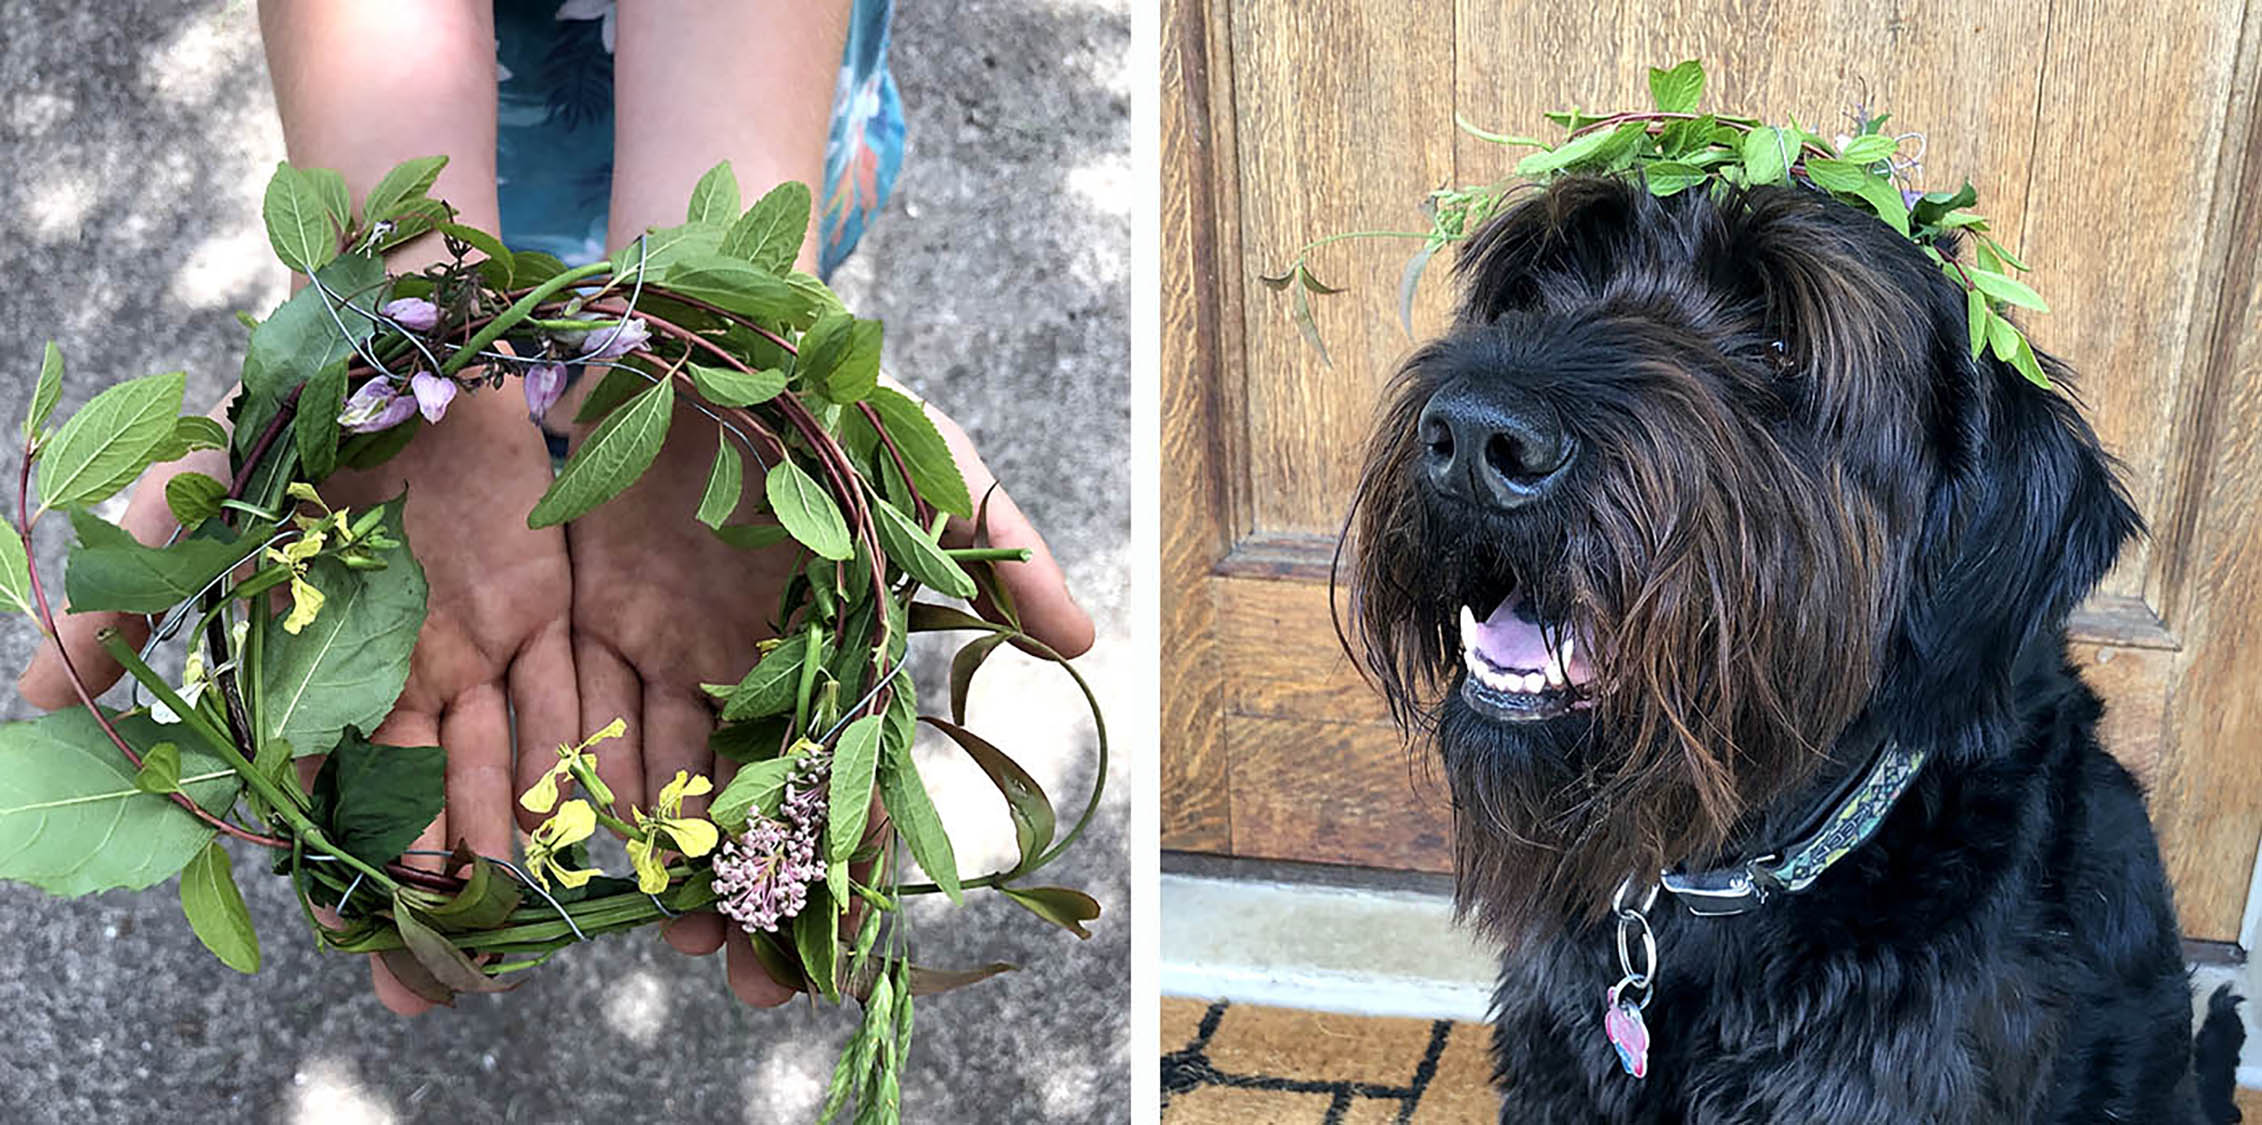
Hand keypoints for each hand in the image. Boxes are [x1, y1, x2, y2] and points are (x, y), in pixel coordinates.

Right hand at [20, 384, 577, 1017]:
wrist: (399, 333)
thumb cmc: (286, 422)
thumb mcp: (197, 510)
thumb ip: (129, 605)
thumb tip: (32, 700)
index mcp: (324, 672)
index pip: (337, 797)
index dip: (351, 876)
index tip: (370, 952)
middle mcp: (405, 673)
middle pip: (430, 801)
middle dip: (445, 889)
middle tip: (460, 980)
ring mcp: (482, 641)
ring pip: (510, 760)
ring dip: (524, 835)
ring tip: (541, 917)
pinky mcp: (551, 600)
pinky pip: (575, 688)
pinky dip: (589, 751)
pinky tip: (610, 820)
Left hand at [559, 386, 1090, 1005]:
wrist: (695, 311)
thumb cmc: (829, 391)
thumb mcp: (925, 457)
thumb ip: (1001, 545)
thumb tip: (1086, 642)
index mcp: (830, 655)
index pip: (843, 783)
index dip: (841, 872)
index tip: (823, 960)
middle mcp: (748, 672)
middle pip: (748, 812)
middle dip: (747, 903)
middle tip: (735, 982)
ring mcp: (662, 651)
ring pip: (657, 787)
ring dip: (656, 873)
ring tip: (652, 942)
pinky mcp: (579, 620)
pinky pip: (566, 721)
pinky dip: (561, 794)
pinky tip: (550, 862)